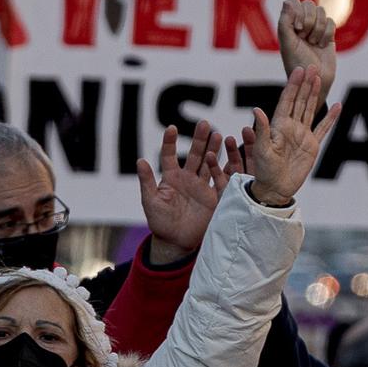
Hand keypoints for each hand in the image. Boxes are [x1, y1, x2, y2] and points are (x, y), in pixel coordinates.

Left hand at [136, 121, 232, 261]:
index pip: (169, 155)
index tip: (171, 128)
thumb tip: (140, 161)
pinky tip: (227, 157)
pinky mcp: (212, 197)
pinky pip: (219, 181)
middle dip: (199, 139)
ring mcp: (201, 187)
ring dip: (213, 150)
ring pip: (208, 164)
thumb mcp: (150, 202)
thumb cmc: (160, 222)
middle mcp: (187, 179)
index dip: (170, 142)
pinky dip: (222, 169)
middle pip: (194, 154)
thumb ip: (147, 182)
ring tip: (219, 135)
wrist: (175, 242)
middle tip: (204, 123)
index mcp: (170, 178)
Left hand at [244, 65, 340, 206]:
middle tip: (311, 66)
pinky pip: (323, 128)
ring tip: (320, 78)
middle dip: (305, 83)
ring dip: (315, 94)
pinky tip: (338, 106)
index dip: (292, 85)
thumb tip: (256, 110)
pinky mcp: (313, 145)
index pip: (287, 101)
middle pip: (300, 100)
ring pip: (310, 109)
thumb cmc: (265, 170)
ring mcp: (303, 135)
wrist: (276, 188)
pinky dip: (331, 118)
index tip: (298, 70)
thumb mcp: (261, 150)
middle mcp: (291, 126)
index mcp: (278, 125)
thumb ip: (262, 130)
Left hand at [276, 0, 335, 96]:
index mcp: (288, 24)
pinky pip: (331, 22)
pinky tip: (322, 45)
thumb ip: (285, 22)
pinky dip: (327, 33)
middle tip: (304, 36)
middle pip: (309, 4)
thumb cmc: (297, 64)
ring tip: (313, 43)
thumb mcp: (287, 43)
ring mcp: (315, 28)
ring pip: (321, 11)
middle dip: (309, 20)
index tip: (297, 28)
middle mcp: (301, 24)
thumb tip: (288, 1)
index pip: (293, 2)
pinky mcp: (328, 34)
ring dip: (318, 28)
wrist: (314, 80)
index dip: (297, 11)